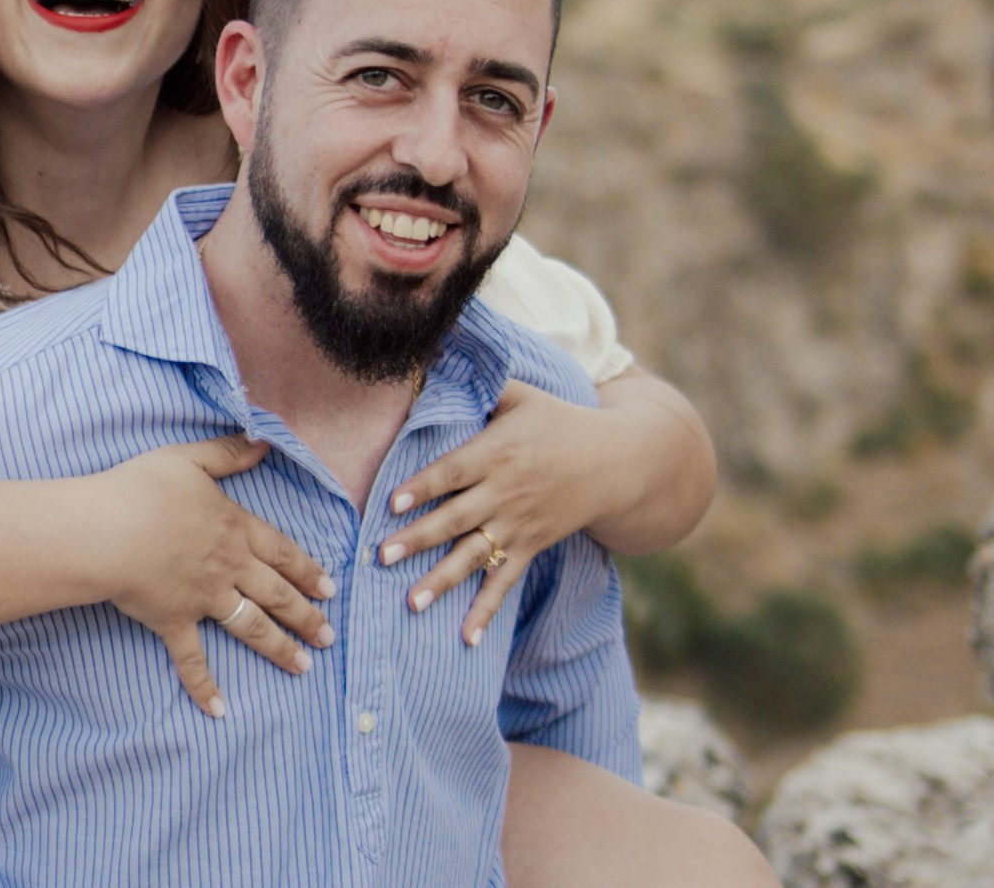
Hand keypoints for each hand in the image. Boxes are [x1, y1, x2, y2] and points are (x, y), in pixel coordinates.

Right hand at [83, 438, 335, 715]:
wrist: (110, 531)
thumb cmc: (144, 489)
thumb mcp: (190, 458)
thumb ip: (228, 452)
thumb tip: (264, 443)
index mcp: (234, 528)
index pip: (281, 552)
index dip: (307, 570)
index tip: (329, 589)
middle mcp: (228, 567)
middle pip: (276, 594)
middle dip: (305, 616)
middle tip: (328, 636)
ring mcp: (204, 598)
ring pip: (251, 627)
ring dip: (279, 648)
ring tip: (303, 666)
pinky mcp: (174, 622)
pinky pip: (192, 660)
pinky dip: (204, 687)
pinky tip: (219, 710)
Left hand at [377, 379, 627, 644]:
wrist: (611, 462)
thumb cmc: (557, 421)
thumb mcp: (521, 394)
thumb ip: (481, 383)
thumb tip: (435, 354)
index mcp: (498, 451)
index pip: (453, 472)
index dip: (422, 488)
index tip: (392, 504)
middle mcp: (505, 492)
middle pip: (455, 518)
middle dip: (418, 539)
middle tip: (382, 556)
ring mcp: (518, 525)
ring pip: (474, 556)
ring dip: (442, 580)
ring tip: (411, 602)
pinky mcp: (530, 548)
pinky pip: (505, 583)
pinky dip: (486, 612)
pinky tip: (465, 639)